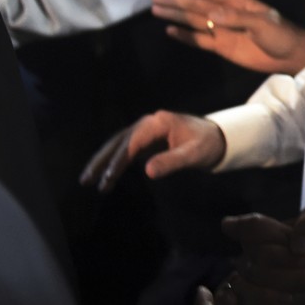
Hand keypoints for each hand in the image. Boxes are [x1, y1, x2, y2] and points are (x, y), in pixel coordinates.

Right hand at [80, 110, 225, 191]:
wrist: (217, 137)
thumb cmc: (207, 145)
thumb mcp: (193, 154)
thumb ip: (172, 161)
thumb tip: (148, 171)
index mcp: (158, 123)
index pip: (133, 141)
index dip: (119, 159)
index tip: (108, 176)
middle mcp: (147, 123)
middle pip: (119, 141)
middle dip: (102, 161)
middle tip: (87, 180)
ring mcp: (144, 130)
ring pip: (117, 145)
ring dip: (102, 161)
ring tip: (88, 180)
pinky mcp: (145, 140)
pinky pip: (124, 149)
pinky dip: (113, 162)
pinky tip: (104, 175)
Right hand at [151, 0, 304, 74]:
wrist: (290, 56)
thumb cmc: (281, 34)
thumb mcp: (263, 23)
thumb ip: (238, 18)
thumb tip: (213, 14)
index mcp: (238, 3)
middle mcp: (226, 14)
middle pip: (197, 5)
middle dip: (177, 1)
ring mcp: (223, 30)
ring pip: (194, 21)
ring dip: (176, 15)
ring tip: (157, 10)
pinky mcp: (222, 46)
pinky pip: (199, 39)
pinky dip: (185, 36)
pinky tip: (170, 31)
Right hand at [195, 207, 304, 304]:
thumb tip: (296, 244)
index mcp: (265, 241)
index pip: (254, 228)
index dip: (275, 235)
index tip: (302, 248)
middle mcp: (251, 264)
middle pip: (252, 261)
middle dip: (286, 268)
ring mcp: (247, 292)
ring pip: (240, 287)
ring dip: (267, 294)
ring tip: (292, 299)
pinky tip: (228, 302)